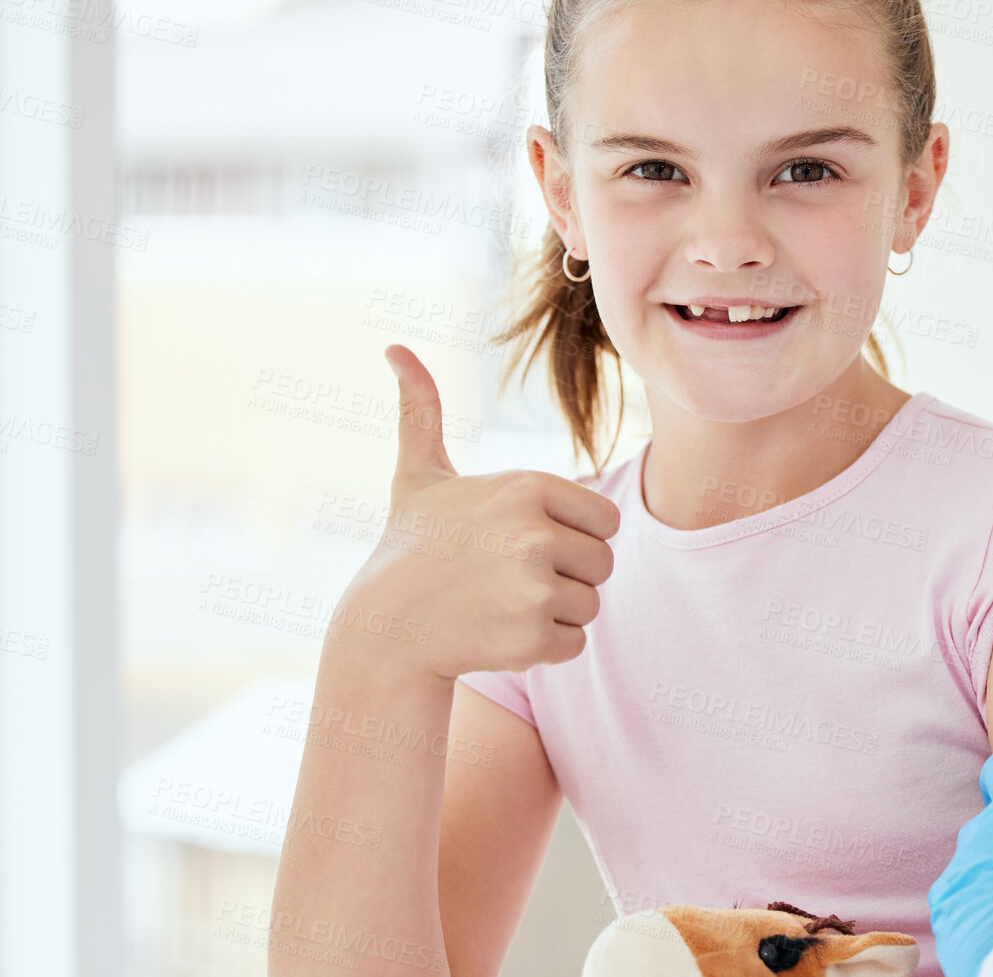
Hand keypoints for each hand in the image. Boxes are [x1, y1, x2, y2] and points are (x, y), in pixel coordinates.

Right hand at [335, 344, 620, 681]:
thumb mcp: (420, 475)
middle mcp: (535, 533)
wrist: (384, 629)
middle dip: (567, 576)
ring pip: (591, 604)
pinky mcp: (531, 637)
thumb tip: (394, 347)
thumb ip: (422, 411)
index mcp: (528, 487)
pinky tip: (500, 633)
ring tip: (502, 604)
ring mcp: (534, 588)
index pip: (607, 519)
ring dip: (555, 612)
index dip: (572, 535)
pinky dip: (545, 646)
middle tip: (510, 579)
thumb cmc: (412, 546)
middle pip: (604, 563)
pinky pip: (576, 643)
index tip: (524, 542)